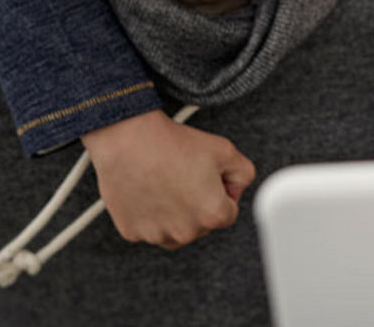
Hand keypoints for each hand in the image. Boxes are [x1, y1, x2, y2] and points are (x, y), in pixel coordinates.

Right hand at [81, 109, 255, 249]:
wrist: (129, 140)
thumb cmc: (175, 144)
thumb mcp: (226, 150)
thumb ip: (244, 174)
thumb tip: (236, 190)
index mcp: (213, 215)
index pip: (228, 212)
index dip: (221, 191)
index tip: (206, 176)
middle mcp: (185, 232)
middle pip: (202, 224)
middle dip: (198, 205)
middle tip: (184, 176)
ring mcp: (157, 235)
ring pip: (176, 230)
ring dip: (175, 214)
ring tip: (166, 183)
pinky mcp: (132, 232)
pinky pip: (149, 228)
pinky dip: (150, 214)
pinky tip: (148, 190)